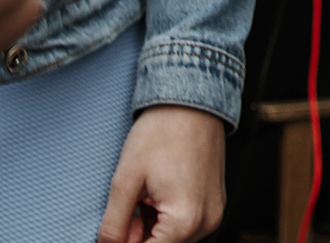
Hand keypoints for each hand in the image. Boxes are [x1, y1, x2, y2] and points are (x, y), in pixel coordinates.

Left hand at [98, 106, 226, 242]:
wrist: (191, 101)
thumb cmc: (161, 133)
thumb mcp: (126, 180)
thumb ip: (114, 225)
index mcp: (185, 221)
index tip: (118, 225)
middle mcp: (206, 223)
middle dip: (139, 236)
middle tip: (131, 205)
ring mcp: (213, 214)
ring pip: (173, 239)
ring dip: (153, 228)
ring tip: (145, 194)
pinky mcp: (214, 204)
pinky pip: (186, 225)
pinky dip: (167, 218)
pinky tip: (159, 193)